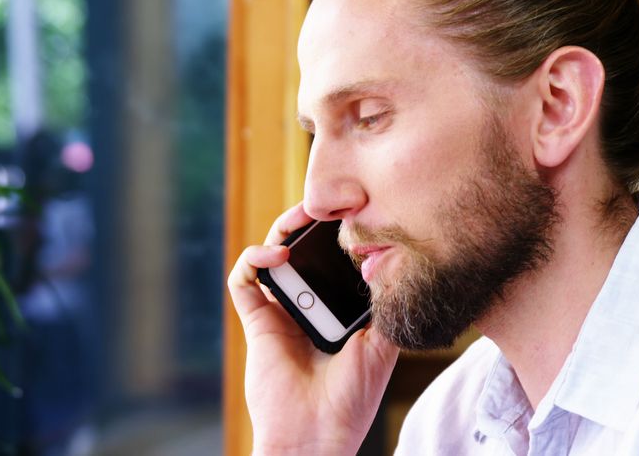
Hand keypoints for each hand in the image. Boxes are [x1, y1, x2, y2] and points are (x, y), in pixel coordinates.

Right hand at [228, 203, 399, 454]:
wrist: (318, 434)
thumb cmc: (351, 399)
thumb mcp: (382, 345)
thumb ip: (385, 306)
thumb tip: (394, 262)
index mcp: (333, 311)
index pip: (332, 262)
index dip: (338, 236)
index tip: (356, 213)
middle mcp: (305, 307)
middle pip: (300, 251)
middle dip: (308, 224)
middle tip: (325, 205)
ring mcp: (278, 312)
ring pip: (270, 256)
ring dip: (282, 231)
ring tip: (301, 218)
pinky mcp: (255, 321)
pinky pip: (244, 280)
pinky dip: (255, 259)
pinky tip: (276, 256)